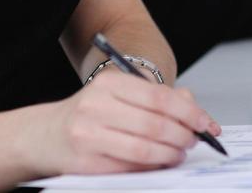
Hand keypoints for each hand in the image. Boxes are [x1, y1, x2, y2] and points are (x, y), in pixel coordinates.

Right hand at [32, 72, 221, 175]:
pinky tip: (159, 163)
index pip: (159, 97)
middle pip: (155, 124)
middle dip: (183, 136)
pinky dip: (152, 167)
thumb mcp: (118, 95)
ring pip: (145, 149)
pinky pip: (130, 167)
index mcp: (108, 84)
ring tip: (178, 154)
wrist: (45, 135)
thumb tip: (193, 105)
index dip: (189, 112)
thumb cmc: (88, 115)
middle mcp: (96, 106)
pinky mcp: (87, 163)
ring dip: (170, 154)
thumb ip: (156, 97)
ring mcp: (89, 135)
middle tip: (194, 141)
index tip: (205, 123)